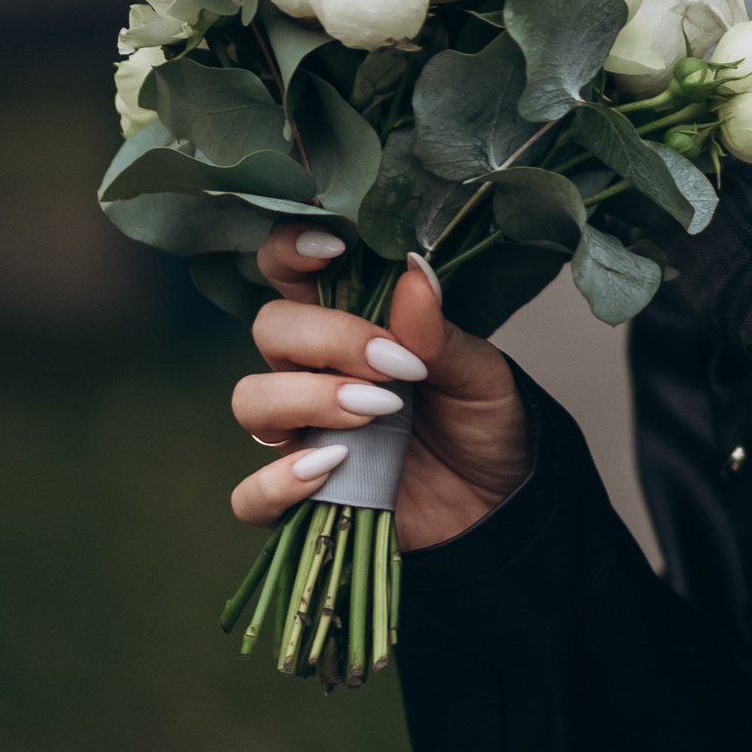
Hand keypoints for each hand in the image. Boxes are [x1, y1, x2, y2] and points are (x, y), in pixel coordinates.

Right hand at [227, 228, 530, 551]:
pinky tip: (330, 470)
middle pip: (270, 328)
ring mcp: (302, 433)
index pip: (291, 274)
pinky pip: (250, 496)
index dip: (291, 250)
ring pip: (251, 400)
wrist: (501, 502)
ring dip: (306, 400)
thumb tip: (414, 273)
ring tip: (376, 413)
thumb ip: (440, 333)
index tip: (332, 248)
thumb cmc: (483, 424)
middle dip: (324, 338)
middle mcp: (314, 373)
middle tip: (392, 366)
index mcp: (351, 328)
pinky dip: (277, 483)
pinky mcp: (301, 496)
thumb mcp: (479, 375)